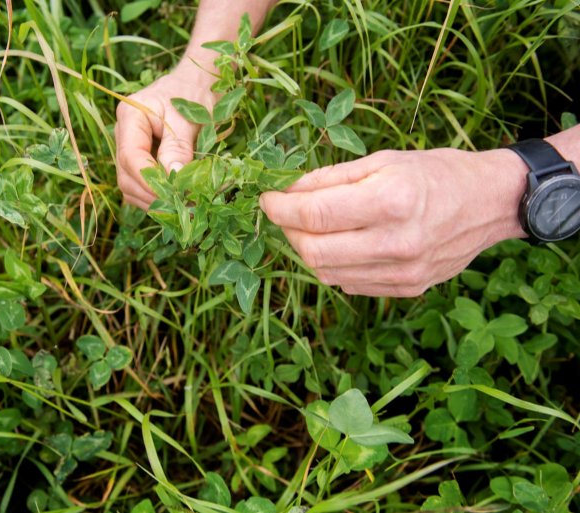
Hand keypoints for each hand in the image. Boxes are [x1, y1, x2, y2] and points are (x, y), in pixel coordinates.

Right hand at [115, 61, 216, 208]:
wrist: (198, 84)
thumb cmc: (194, 94)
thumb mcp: (189, 118)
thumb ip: (178, 147)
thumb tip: (173, 178)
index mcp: (131, 116)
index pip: (130, 156)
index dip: (148, 180)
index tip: (172, 195)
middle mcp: (124, 134)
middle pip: (126, 174)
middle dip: (150, 194)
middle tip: (181, 206)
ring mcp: (130, 148)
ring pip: (130, 184)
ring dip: (153, 200)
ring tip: (181, 207)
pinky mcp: (141, 159)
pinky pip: (140, 185)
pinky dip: (156, 197)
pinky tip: (176, 200)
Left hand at [259, 148, 528, 296]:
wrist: (490, 204)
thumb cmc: (434, 173)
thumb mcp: (382, 160)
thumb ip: (330, 178)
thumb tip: (287, 192)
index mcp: (390, 201)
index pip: (313, 215)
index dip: (279, 209)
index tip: (267, 199)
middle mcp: (397, 242)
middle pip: (313, 252)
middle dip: (289, 232)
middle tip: (286, 213)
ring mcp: (403, 272)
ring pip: (326, 273)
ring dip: (308, 250)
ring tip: (313, 228)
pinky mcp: (407, 289)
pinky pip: (350, 284)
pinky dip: (334, 265)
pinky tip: (342, 244)